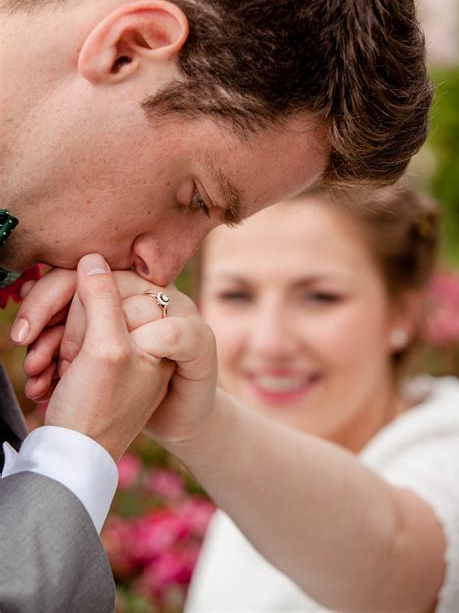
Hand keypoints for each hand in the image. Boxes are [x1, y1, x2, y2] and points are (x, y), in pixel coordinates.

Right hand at [22, 270, 193, 399]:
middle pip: (86, 303)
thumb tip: (93, 258)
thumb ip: (104, 300)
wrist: (76, 464)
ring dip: (45, 348)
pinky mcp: (96, 361)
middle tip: (42, 362)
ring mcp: (118, 347)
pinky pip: (64, 341)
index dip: (74, 314)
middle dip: (55, 332)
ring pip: (69, 321)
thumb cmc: (96, 411)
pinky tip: (40, 383)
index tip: (67, 350)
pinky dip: (48, 361)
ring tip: (38, 377)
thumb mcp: (106, 351)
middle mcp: (142, 333)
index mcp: (156, 327)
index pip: (106, 287)